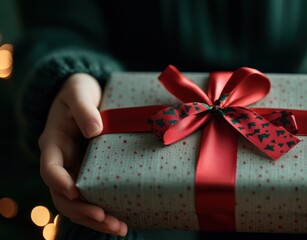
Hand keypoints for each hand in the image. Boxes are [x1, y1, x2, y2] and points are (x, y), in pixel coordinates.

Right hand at [38, 73, 127, 235]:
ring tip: (120, 228)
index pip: (50, 168)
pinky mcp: (91, 173)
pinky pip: (94, 196)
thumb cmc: (78, 91)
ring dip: (95, 219)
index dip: (60, 182)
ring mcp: (76, 170)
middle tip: (107, 220)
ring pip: (78, 203)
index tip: (76, 191)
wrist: (85, 95)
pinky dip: (105, 210)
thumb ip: (84, 108)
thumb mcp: (78, 92)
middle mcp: (63, 162)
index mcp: (53, 143)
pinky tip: (124, 219)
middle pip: (64, 196)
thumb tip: (95, 130)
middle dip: (83, 211)